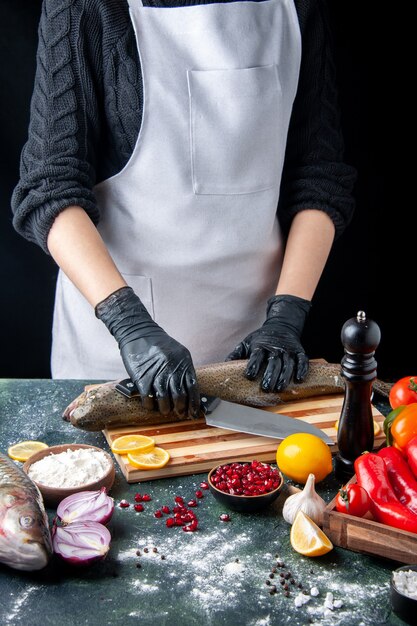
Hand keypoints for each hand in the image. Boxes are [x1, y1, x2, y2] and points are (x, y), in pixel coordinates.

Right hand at [96, 287, 199, 417]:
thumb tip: (188, 392)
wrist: (138, 332)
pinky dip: (150, 406)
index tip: (193, 412)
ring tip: (165, 410)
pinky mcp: (142, 378)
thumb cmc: (157, 344)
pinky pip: (148, 398)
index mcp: (184, 362)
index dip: (193, 403)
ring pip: (164, 399)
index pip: (192, 387)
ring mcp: (156, 373)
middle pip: (179, 395)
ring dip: (165, 409)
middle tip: (179, 413)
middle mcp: (172, 368)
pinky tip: (151, 406)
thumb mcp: (177, 353)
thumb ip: (183, 370)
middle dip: (180, 408)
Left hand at [226, 295, 310, 391]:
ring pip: (288, 364)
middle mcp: (275, 349)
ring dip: (284, 376)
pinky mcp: (299, 352)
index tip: (249, 376)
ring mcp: (288, 350)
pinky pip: (302, 360)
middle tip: (266, 388)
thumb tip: (224, 365)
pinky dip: (301, 369)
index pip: (256, 356)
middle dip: (270, 375)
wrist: (281, 326)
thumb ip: (236, 354)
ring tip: (280, 388)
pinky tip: (299, 379)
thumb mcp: (246, 343)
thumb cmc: (260, 339)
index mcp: (260, 346)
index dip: (253, 365)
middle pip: (273, 362)